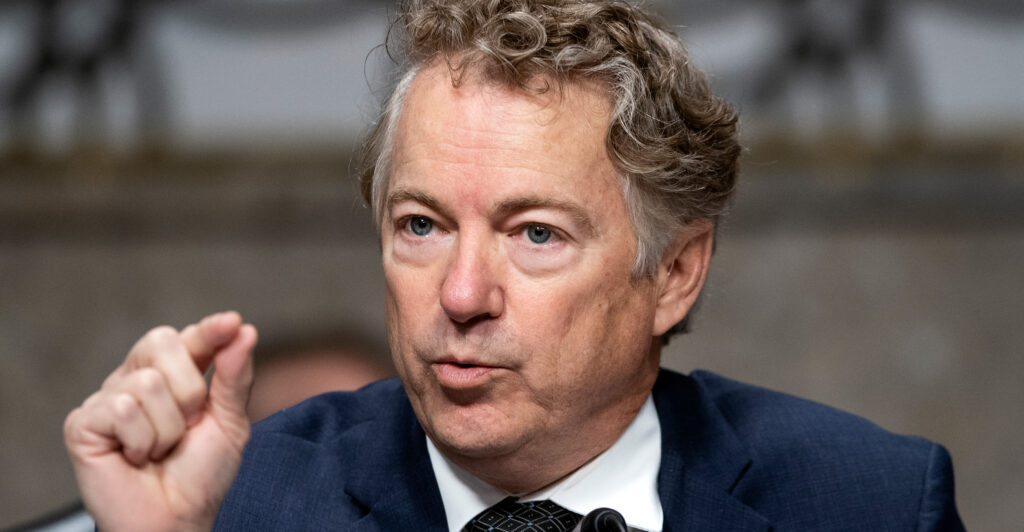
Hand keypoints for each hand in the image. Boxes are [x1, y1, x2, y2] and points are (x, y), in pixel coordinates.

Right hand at [64, 312, 257, 531]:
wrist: (176, 520)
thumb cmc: (199, 475)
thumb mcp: (230, 422)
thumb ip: (234, 376)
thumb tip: (244, 329)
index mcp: (172, 375)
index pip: (188, 337)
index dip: (209, 330)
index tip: (232, 323)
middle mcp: (136, 379)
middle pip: (162, 342)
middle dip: (190, 390)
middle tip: (188, 426)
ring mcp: (107, 399)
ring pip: (148, 382)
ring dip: (168, 427)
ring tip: (160, 450)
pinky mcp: (83, 423)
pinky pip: (122, 408)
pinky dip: (142, 440)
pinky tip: (135, 457)